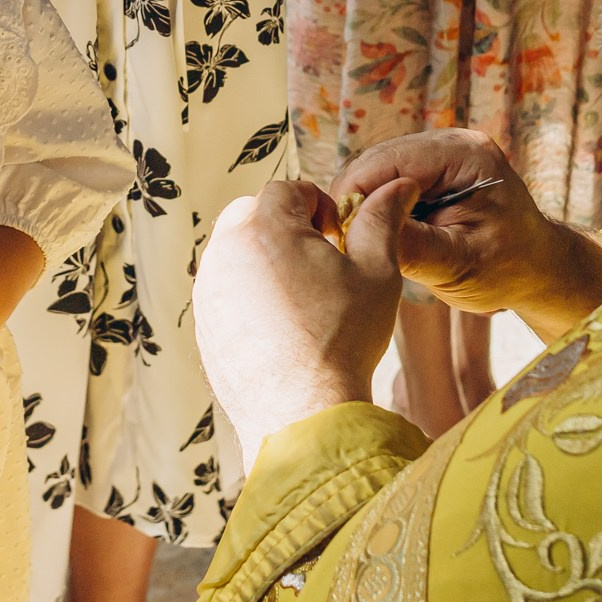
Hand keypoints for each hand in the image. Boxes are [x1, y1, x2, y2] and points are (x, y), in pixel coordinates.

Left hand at [193, 177, 406, 472]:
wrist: (304, 415)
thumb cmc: (343, 340)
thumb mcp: (376, 271)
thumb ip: (381, 220)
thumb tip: (397, 186)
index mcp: (264, 227)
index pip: (288, 189)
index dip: (319, 206)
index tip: (338, 237)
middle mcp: (225, 251)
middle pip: (254, 214)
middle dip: (287, 228)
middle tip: (321, 262)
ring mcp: (209, 290)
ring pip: (237, 252)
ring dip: (267, 260)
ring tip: (304, 298)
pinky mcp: (204, 324)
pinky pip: (226, 291)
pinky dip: (250, 295)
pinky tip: (282, 326)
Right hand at [332, 129, 601, 343]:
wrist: (537, 269)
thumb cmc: (506, 270)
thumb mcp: (458, 264)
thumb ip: (411, 245)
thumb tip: (357, 230)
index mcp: (465, 155)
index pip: (387, 161)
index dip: (355, 195)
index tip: (339, 237)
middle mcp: (452, 141)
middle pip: (376, 160)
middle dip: (356, 200)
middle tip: (345, 244)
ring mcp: (442, 151)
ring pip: (377, 168)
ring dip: (365, 203)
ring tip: (363, 242)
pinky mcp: (434, 167)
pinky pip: (389, 177)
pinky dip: (378, 204)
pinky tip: (381, 233)